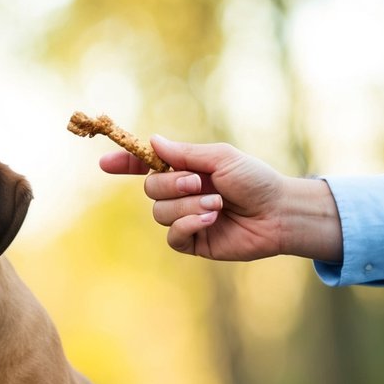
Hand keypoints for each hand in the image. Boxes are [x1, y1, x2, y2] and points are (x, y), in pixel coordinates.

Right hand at [101, 136, 341, 262]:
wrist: (279, 213)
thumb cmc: (255, 180)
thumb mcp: (220, 158)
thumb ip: (185, 154)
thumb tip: (152, 142)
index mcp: (185, 169)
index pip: (146, 166)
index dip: (125, 163)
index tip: (105, 163)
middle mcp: (181, 194)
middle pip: (150, 189)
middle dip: (171, 185)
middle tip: (198, 183)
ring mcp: (185, 218)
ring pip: (160, 213)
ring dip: (188, 207)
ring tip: (217, 205)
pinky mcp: (193, 242)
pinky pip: (172, 236)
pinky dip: (188, 225)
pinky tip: (210, 220)